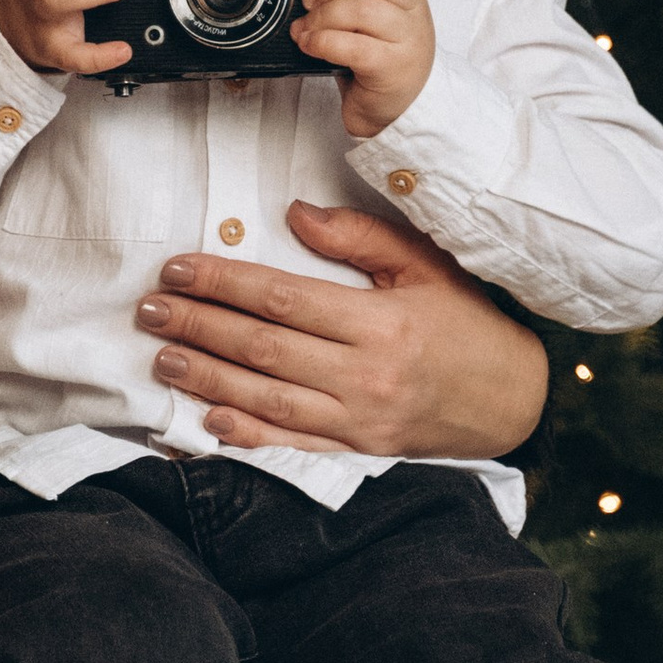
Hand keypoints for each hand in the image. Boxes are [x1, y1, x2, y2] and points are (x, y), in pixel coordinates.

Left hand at [136, 206, 548, 457]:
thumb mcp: (425, 265)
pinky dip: (248, 435)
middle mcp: (366, 374)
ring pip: (268, 399)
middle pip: (264, 349)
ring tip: (163, 360)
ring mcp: (360, 419)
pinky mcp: (359, 449)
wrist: (512, 399)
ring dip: (208, 380)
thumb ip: (359, 237)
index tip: (179, 269)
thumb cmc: (466, 323)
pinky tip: (208, 421)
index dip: (225, 283)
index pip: (284, 299)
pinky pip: (294, 443)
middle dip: (199, 328)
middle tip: (150, 312)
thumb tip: (294, 213)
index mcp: (381, 323)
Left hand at [295, 0, 435, 139]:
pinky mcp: (392, 69)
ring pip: (363, 9)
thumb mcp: (373, 25)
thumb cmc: (381, 65)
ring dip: (324, 15)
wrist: (398, 111)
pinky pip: (354, 46)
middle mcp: (413, 14)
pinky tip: (310, 44)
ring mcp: (408, 42)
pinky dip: (323, 41)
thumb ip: (354, 0)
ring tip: (307, 27)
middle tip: (309, 1)